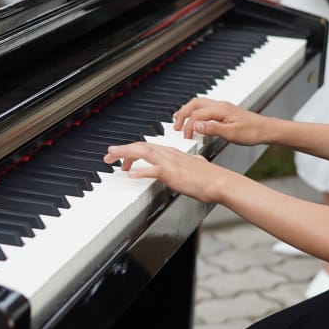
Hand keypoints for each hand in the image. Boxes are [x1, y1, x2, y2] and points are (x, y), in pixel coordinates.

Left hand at [102, 141, 232, 203]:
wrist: (220, 182)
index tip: (121, 157)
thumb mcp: (195, 166)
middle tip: (108, 155)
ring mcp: (171, 162)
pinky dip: (140, 171)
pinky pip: (153, 170)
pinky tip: (131, 175)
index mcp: (173, 153)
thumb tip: (185, 166)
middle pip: (141, 146)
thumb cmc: (210, 177)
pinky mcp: (173, 173)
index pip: (147, 147)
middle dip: (122, 150)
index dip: (131, 150)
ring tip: (112, 158)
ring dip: (125, 154)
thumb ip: (187, 164)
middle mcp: (169, 154)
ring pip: (143, 152)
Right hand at [171, 97, 271, 144]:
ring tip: (179, 119)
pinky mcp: (224, 110)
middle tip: (176, 126)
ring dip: (187, 110)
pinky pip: (205, 106)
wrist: (266, 129)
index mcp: (220, 109)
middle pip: (194, 104)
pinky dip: (195, 111)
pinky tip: (195, 118)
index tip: (186, 137)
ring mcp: (222, 106)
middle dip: (182, 114)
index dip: (188, 126)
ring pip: (199, 103)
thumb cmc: (252, 132)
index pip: (197, 115)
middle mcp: (220, 105)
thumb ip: (212, 129)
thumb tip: (196, 126)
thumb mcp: (231, 134)